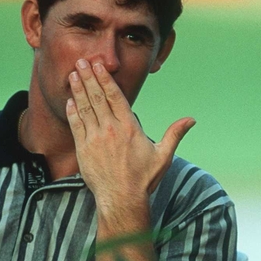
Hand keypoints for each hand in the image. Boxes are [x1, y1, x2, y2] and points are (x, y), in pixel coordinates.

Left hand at [66, 59, 194, 228]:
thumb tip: (191, 119)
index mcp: (129, 128)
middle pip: (97, 97)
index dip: (105, 79)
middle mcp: (111, 130)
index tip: (98, 66)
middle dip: (88, 77)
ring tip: (73, 74)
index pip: (115, 96)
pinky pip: (76, 126)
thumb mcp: (163, 155)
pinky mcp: (83, 150)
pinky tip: (69, 100)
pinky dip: (72, 111)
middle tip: (81, 61)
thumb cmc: (144, 179)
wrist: (122, 199)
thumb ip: (175, 134)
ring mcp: (95, 139)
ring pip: (85, 108)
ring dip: (78, 90)